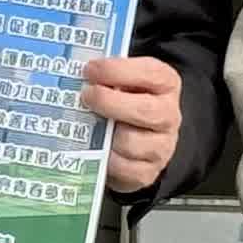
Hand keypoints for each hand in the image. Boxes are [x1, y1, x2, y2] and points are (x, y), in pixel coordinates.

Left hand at [80, 56, 184, 191]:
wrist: (141, 140)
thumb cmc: (126, 102)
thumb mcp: (123, 82)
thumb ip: (108, 76)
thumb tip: (74, 72)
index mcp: (165, 84)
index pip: (150, 73)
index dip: (118, 70)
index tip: (90, 69)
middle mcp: (168, 115)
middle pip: (144, 110)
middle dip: (109, 102)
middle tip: (85, 96)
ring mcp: (161, 146)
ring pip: (131, 143)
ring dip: (104, 135)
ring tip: (86, 125)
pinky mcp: (148, 172)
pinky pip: (123, 168)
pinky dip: (105, 159)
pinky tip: (95, 149)